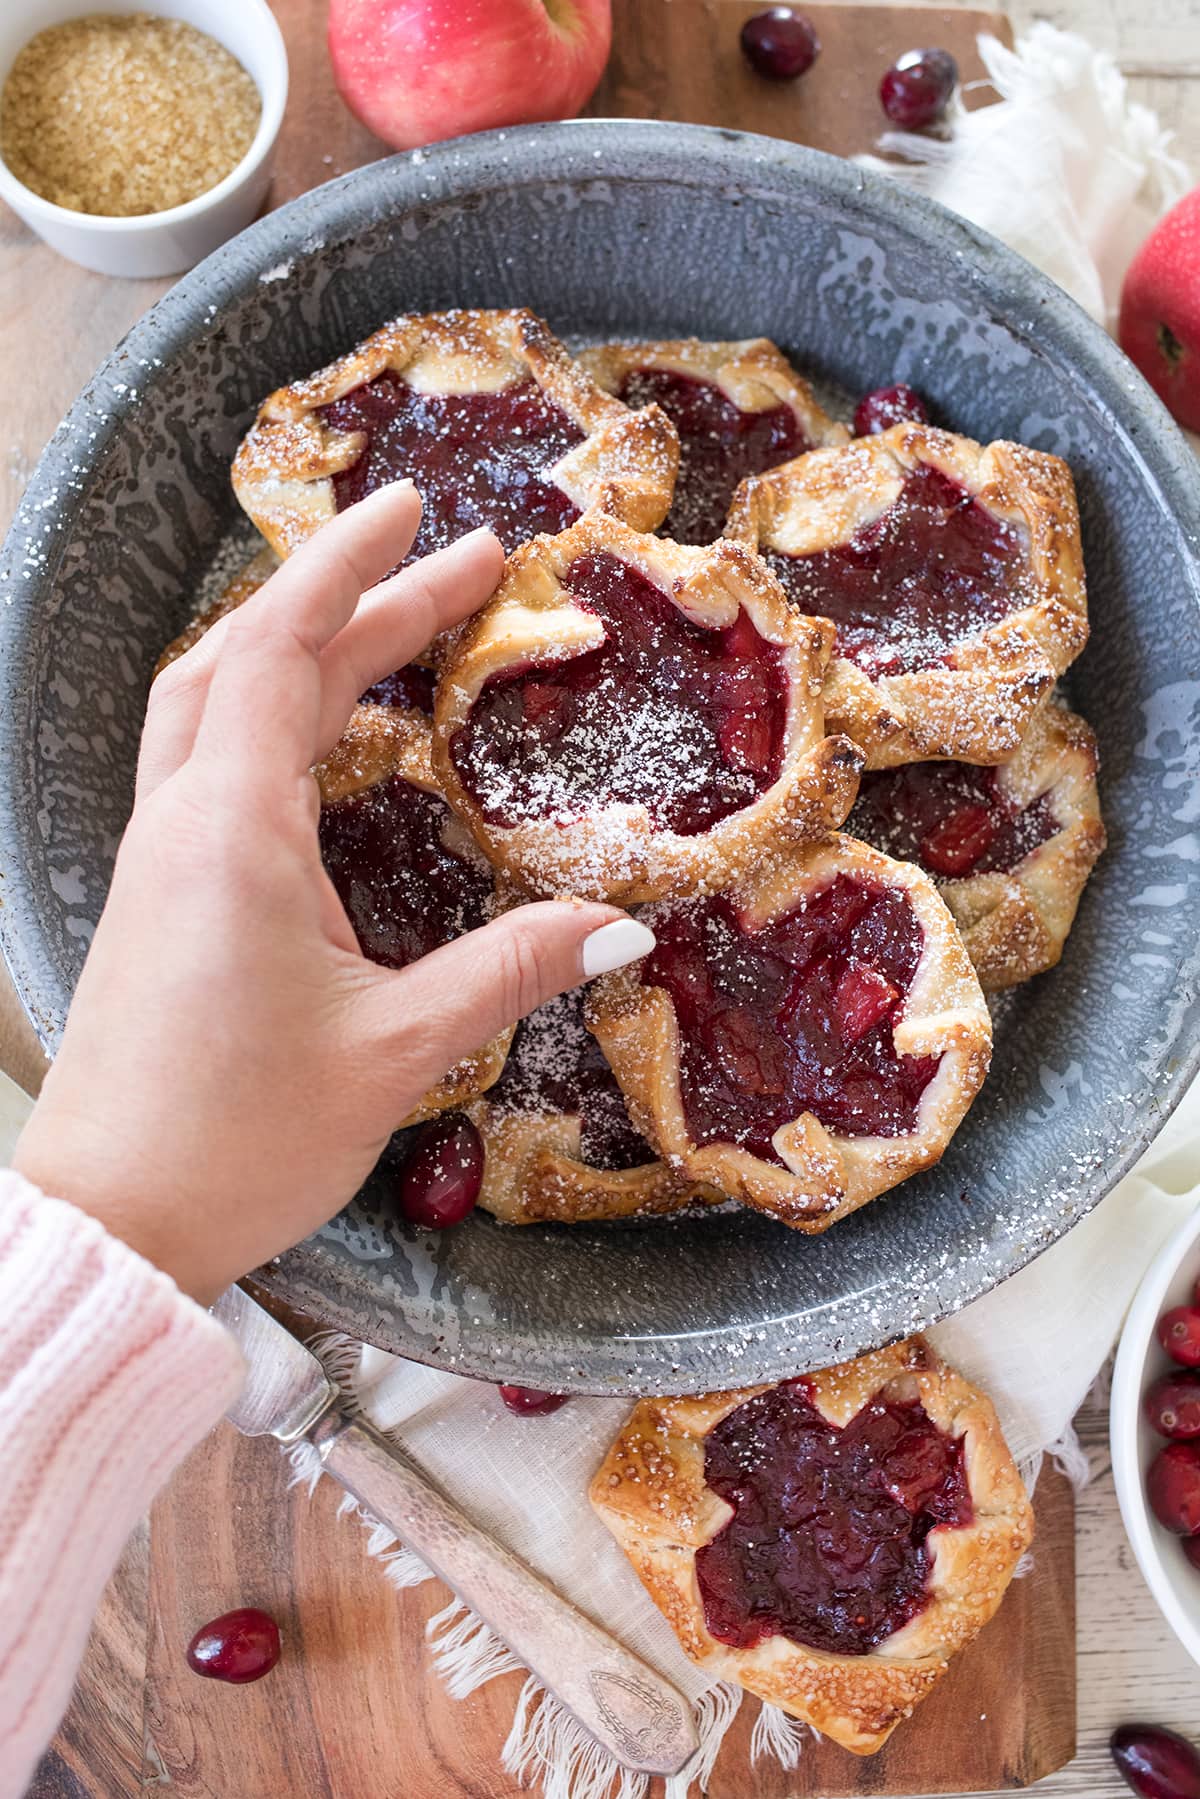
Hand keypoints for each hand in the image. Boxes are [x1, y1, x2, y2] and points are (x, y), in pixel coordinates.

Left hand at [13, 485, 651, 1303]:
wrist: (108, 1224)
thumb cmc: (236, 1139)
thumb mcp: (393, 1054)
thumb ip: (506, 972)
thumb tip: (620, 926)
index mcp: (233, 829)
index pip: (284, 648)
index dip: (354, 568)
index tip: (421, 510)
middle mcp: (183, 821)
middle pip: (257, 661)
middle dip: (356, 599)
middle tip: (455, 562)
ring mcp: (157, 857)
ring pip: (210, 701)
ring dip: (293, 645)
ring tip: (382, 621)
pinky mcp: (154, 898)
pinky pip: (201, 759)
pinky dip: (261, 710)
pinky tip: (315, 737)